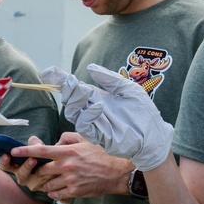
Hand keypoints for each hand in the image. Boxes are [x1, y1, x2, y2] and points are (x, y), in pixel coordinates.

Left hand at [5, 133, 133, 199]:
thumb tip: (55, 143)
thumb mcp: (85, 141)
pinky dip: (54, 192)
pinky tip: (58, 189)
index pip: (41, 151)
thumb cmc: (99, 156)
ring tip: (50, 182)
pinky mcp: (74, 191)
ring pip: (47, 184)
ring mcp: (70, 180)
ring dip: (45, 184)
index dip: (25, 151)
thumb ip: (67, 138)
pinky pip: (56, 194)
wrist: (114, 173)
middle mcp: (67, 166)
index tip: (13, 152)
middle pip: (41, 171)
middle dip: (37, 172)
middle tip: (36, 173)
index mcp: (67, 152)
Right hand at [41, 65, 172, 171]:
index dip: (61, 80)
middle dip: (67, 89)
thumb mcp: (128, 89)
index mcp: (97, 98)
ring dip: (75, 100)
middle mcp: (92, 110)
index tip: (50, 71)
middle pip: (70, 99)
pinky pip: (86, 126)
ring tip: (82, 90)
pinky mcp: (99, 136)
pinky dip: (88, 115)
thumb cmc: (143, 113)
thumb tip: (90, 67)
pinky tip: (98, 106)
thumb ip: (109, 79)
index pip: (75, 88)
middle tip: (69, 80)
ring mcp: (94, 123)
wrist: (153, 135)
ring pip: (73, 112)